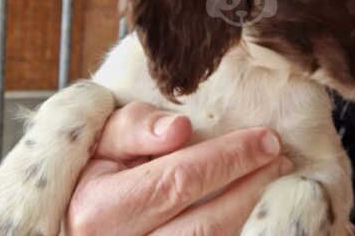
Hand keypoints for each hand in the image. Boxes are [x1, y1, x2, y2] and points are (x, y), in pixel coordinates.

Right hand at [65, 102, 293, 235]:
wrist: (75, 217)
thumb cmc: (92, 171)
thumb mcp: (101, 138)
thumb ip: (135, 128)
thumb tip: (179, 128)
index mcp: (99, 210)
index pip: (179, 181)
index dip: (229, 159)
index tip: (265, 139)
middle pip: (203, 225)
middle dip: (250, 188)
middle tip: (280, 159)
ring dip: (249, 214)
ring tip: (274, 180)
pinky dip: (236, 230)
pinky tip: (254, 209)